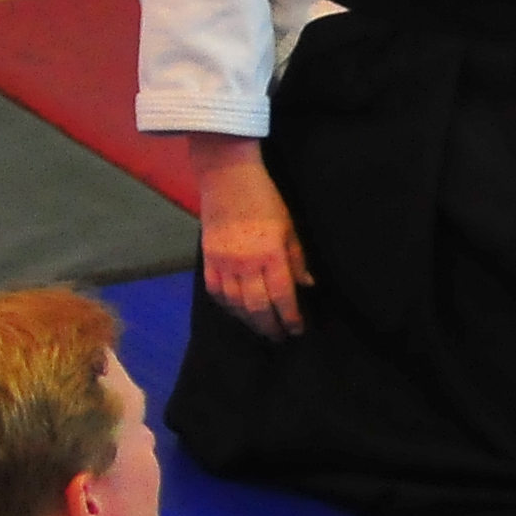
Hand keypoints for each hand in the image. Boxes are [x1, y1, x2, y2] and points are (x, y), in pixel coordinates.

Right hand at [189, 139, 308, 336]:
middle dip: (270, 326)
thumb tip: (308, 286)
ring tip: (261, 329)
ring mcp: (223, 263)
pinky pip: (215, 292)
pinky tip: (236, 312)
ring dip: (249, 321)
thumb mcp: (290, 228)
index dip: (290, 317)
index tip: (297, 329)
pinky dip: (227, 307)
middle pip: (257, 307)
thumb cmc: (266, 200)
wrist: (227, 179)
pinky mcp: (207, 259)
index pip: (283, 296)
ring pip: (235, 304)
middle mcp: (246, 264)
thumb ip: (298, 260)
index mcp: (271, 254)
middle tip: (280, 337)